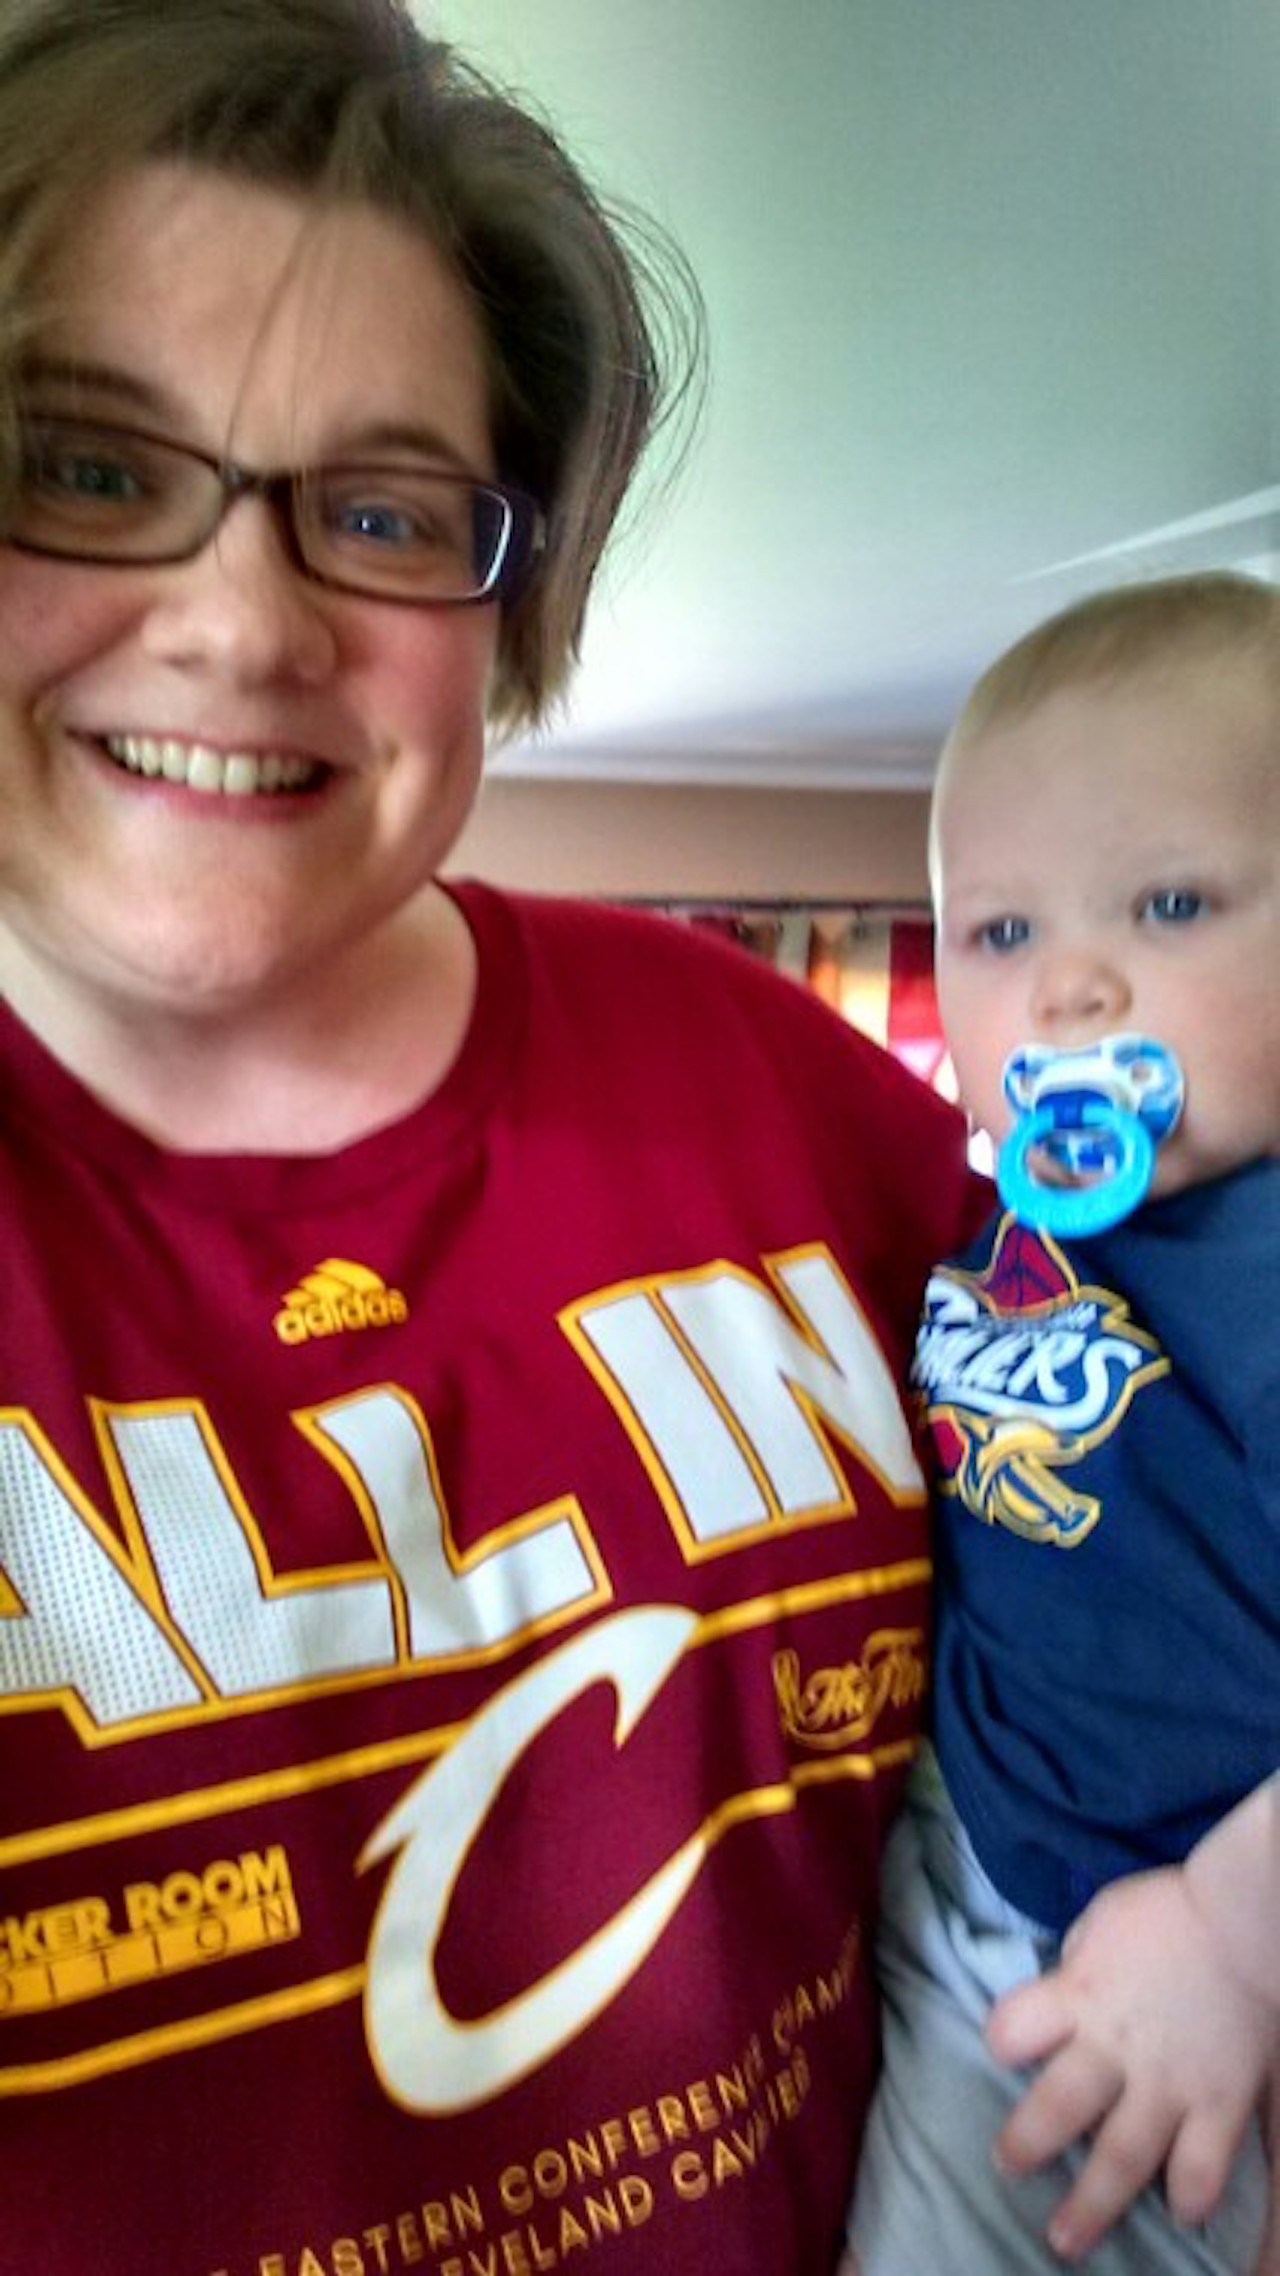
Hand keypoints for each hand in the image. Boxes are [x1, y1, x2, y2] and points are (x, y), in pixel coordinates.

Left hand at [985, 1863, 1278, 2263]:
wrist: (1248, 1920)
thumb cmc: (1172, 1911)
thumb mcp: (1103, 1921)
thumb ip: (1080, 1964)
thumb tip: (1067, 1984)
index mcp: (1079, 1994)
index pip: (1015, 2028)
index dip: (1004, 2040)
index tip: (1005, 2051)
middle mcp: (1114, 2048)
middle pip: (1057, 2110)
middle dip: (1027, 2145)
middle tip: (1008, 2167)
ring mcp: (1169, 2084)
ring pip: (1122, 2157)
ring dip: (1092, 2203)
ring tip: (1066, 2237)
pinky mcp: (1220, 2104)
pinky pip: (1201, 2166)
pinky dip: (1190, 2196)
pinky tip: (1182, 2214)